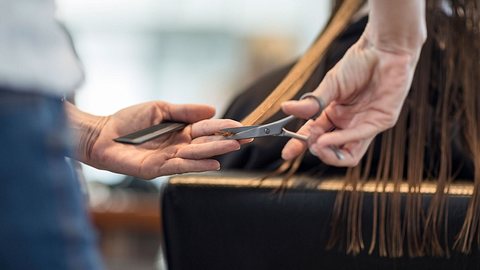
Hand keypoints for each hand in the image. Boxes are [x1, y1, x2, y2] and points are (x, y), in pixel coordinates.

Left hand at [70, 101, 243, 178]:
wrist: (102, 134)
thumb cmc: (128, 121)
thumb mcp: (159, 108)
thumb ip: (184, 111)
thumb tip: (211, 109)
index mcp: (180, 131)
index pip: (208, 129)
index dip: (225, 127)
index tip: (243, 126)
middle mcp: (178, 146)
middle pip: (207, 143)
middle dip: (227, 140)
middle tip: (247, 138)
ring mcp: (169, 158)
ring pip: (197, 154)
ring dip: (216, 151)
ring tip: (234, 146)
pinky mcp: (157, 169)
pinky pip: (180, 166)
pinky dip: (197, 164)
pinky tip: (214, 162)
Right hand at [281, 31, 422, 166]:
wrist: (383, 49)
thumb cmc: (359, 63)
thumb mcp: (330, 84)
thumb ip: (311, 102)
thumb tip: (285, 108)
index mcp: (335, 114)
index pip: (315, 136)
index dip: (300, 146)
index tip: (286, 153)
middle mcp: (349, 123)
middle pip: (331, 150)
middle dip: (316, 151)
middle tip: (306, 143)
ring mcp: (365, 124)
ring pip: (347, 154)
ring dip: (328, 153)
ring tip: (315, 145)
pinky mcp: (381, 122)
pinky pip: (359, 137)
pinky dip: (340, 140)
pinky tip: (326, 139)